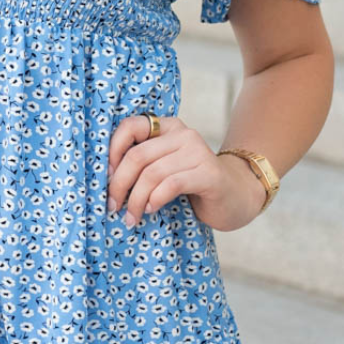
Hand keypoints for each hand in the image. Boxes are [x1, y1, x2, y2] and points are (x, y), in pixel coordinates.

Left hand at [107, 114, 269, 231]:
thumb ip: (143, 165)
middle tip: (112, 206)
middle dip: (119, 184)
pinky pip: (171, 184)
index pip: (130, 126)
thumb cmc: (192, 185)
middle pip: (137, 156)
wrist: (235, 197)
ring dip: (136, 200)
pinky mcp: (209, 174)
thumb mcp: (164, 169)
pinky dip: (155, 199)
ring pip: (152, 174)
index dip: (112, 151)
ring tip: (131, 217)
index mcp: (168, 127)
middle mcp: (183, 134)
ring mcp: (198, 152)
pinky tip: (151, 209)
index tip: (107, 177)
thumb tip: (108, 179)